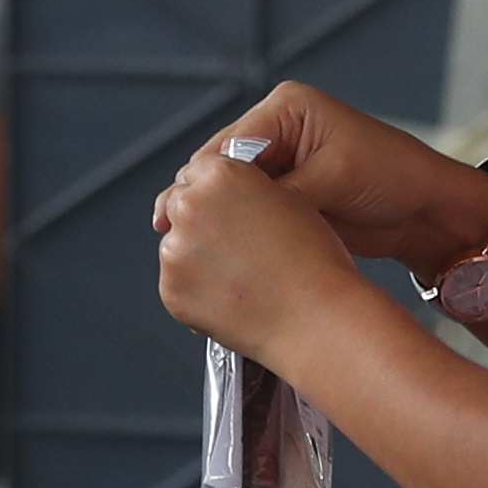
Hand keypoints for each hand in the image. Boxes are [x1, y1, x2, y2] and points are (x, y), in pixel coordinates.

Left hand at [152, 144, 370, 366]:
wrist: (316, 318)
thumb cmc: (313, 264)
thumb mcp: (288, 199)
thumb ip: (246, 189)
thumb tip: (227, 197)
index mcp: (221, 177)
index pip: (196, 170)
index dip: (212, 190)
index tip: (219, 204)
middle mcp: (192, 207)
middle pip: (180, 204)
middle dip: (200, 221)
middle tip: (230, 245)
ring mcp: (176, 249)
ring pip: (176, 245)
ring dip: (196, 256)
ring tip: (239, 276)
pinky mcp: (171, 289)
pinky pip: (176, 283)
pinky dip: (195, 290)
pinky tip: (230, 296)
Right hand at [165, 81, 487, 272]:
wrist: (432, 212)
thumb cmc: (393, 179)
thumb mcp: (332, 179)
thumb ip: (280, 191)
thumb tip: (232, 210)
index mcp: (287, 108)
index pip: (227, 144)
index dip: (201, 180)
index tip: (176, 212)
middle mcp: (279, 129)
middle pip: (223, 167)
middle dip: (204, 200)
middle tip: (175, 233)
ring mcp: (284, 162)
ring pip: (234, 192)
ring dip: (221, 217)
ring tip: (195, 245)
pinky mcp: (291, 192)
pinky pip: (254, 209)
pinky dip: (241, 228)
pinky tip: (225, 249)